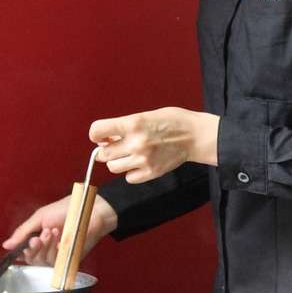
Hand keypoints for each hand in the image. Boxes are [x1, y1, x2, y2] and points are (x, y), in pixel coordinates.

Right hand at [2, 194, 117, 266]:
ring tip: (53, 231)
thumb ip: (22, 232)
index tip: (29, 241)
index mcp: (36, 238)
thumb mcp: (39, 217)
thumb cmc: (66, 210)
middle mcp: (45, 249)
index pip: (23, 253)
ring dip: (46, 246)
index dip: (22, 250)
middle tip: (40, 236)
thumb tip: (6, 246)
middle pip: (31, 259)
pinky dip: (56, 250)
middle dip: (34, 248)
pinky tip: (61, 238)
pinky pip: (56, 262)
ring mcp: (57, 255)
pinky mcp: (69, 260)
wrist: (89, 210)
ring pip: (43, 261)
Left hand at [90, 108, 218, 183]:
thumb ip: (124, 126)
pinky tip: (141, 163)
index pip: (97, 131)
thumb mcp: (145, 115)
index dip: (96, 134)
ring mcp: (143, 160)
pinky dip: (131, 172)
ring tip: (130, 154)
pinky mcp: (151, 173)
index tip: (101, 136)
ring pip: (113, 167)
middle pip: (103, 154)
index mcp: (133, 123)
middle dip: (107, 149)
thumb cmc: (171, 121)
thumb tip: (105, 139)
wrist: (195, 135)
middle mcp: (135, 143)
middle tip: (118, 145)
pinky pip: (128, 178)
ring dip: (117, 161)